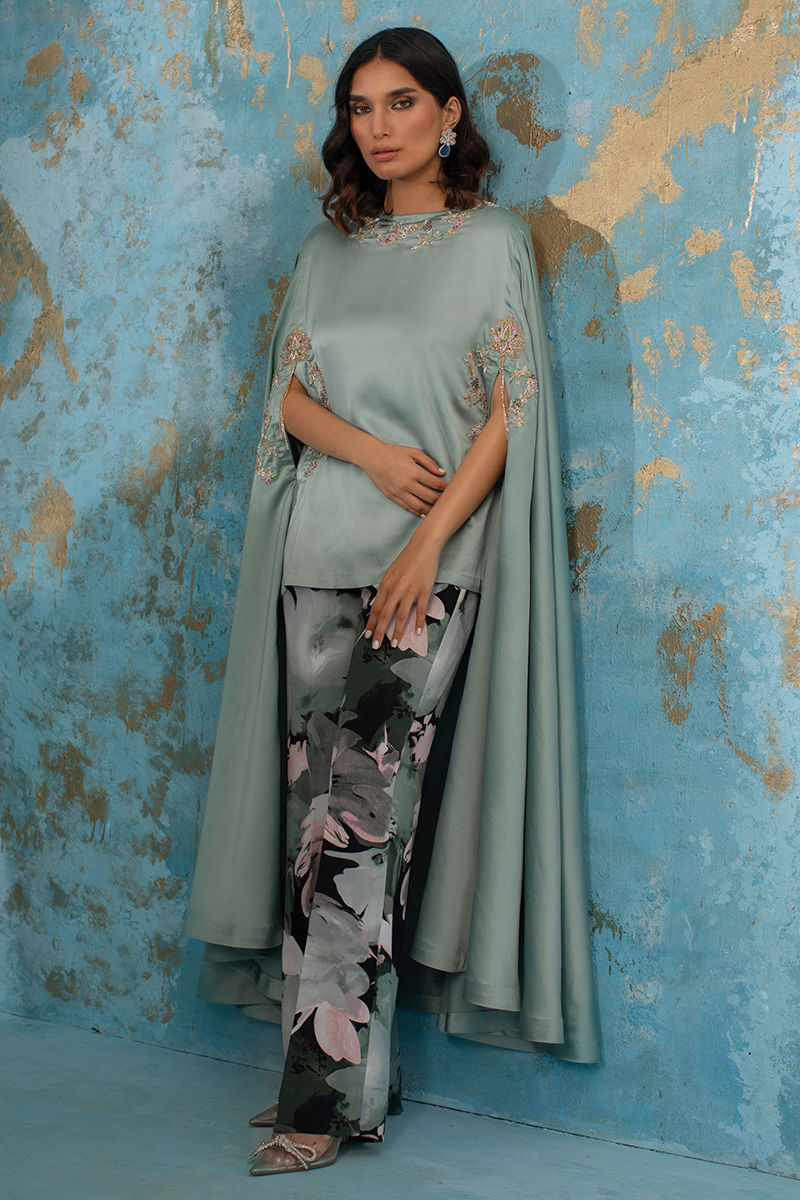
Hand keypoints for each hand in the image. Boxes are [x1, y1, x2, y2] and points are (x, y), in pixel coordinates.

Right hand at [357, 441, 447, 515]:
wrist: (373, 457)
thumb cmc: (394, 453)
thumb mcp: (414, 452)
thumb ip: (429, 462)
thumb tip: (442, 473)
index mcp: (414, 472)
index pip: (436, 484)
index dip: (446, 488)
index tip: (452, 489)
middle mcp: (407, 484)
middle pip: (430, 498)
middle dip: (441, 500)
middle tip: (448, 501)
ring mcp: (399, 492)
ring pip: (419, 507)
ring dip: (431, 510)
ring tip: (439, 511)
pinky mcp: (392, 497)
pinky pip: (407, 508)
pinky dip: (418, 512)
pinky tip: (425, 513)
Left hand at [365, 531, 440, 649]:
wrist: (423, 547)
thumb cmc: (407, 560)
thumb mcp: (391, 573)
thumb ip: (386, 589)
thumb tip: (381, 604)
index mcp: (386, 585)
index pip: (376, 609)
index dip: (371, 623)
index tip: (368, 634)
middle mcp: (396, 590)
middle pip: (385, 615)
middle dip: (379, 632)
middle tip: (376, 645)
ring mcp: (410, 591)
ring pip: (401, 616)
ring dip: (397, 632)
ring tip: (395, 644)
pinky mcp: (423, 591)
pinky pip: (420, 611)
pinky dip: (419, 623)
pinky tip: (418, 632)